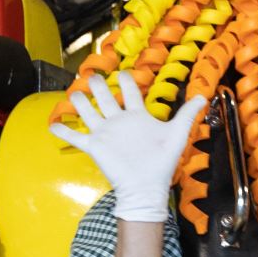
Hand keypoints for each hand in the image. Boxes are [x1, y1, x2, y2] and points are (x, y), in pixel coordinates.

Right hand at [50, 72, 206, 222]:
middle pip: (105, 96)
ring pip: (88, 111)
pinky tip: (52, 125)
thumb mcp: (177, 134)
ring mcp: (105, 133)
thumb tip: (205, 96)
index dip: (126, 79)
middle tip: (91, 73)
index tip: (122, 68)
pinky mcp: (94, 146)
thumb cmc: (161, 162)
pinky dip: (63, 131)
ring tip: (73, 92)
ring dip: (80, 101)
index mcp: (137, 116)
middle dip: (97, 83)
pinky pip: (75, 137)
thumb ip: (187, 114)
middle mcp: (119, 121)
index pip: (130, 91)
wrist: (145, 188)